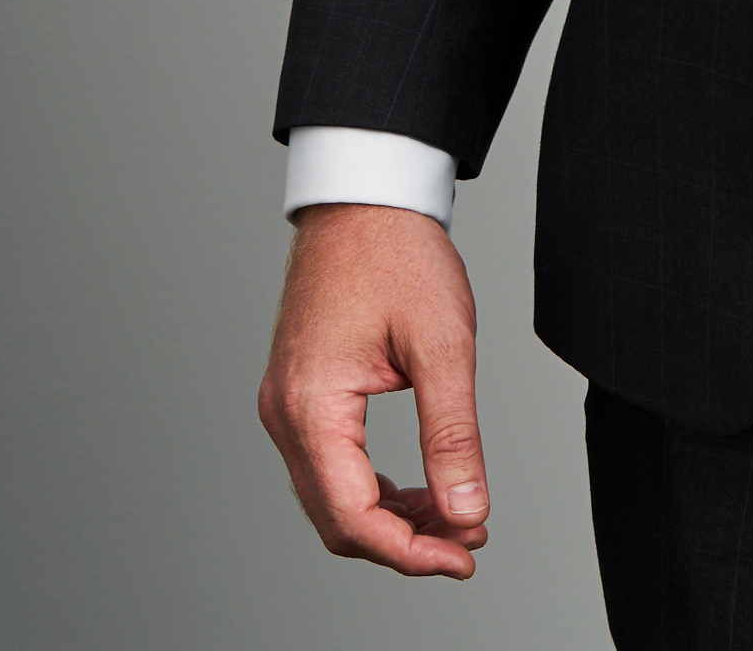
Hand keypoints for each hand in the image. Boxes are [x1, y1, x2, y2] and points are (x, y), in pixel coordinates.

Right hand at [258, 203, 490, 577]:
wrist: (365, 195)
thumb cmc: (399, 253)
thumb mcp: (442, 344)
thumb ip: (453, 435)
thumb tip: (468, 512)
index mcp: (311, 406)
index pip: (352, 517)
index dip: (411, 551)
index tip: (465, 556)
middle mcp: (284, 414)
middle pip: (336, 518)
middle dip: (404, 541)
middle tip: (468, 540)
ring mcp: (285, 404)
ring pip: (332, 496)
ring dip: (391, 517)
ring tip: (455, 514)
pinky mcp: (299, 393)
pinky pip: (330, 465)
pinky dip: (374, 486)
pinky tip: (421, 486)